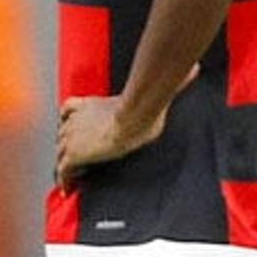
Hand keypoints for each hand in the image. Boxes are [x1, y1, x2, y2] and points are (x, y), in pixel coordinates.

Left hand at [54, 67, 196, 188]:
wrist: (133, 119)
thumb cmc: (142, 109)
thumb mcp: (152, 93)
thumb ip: (172, 82)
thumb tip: (195, 68)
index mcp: (91, 103)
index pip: (69, 107)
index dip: (70, 118)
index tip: (72, 126)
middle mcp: (77, 119)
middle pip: (62, 132)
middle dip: (68, 143)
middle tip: (77, 155)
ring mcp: (73, 137)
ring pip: (60, 151)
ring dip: (65, 162)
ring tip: (72, 174)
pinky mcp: (74, 155)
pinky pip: (63, 170)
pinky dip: (65, 179)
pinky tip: (69, 188)